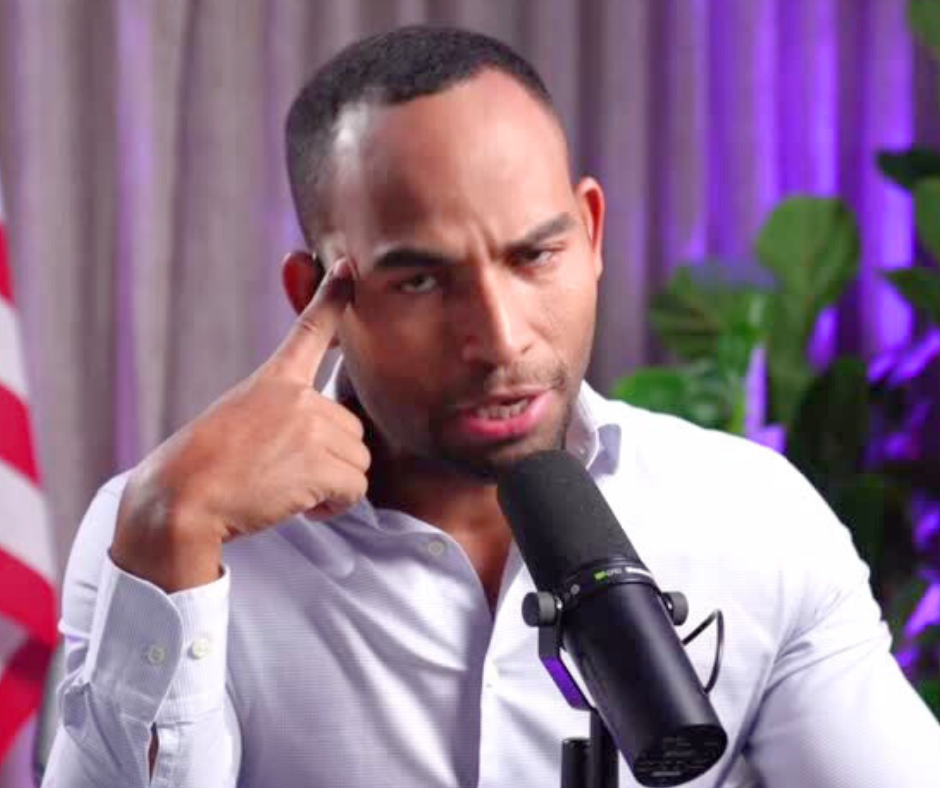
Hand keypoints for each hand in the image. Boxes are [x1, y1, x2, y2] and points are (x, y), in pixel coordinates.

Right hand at [112, 257, 369, 588]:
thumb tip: (330, 438)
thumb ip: (283, 418)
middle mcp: (297, 396)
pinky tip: (304, 507)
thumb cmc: (202, 469)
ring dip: (334, 485)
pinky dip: (337, 505)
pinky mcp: (318, 462)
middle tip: (288, 475)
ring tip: (289, 490)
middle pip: (352, 430)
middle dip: (331, 460)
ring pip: (359, 461)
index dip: (331, 297)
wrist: (180, 498)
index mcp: (274, 381)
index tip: (348, 267)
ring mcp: (309, 426)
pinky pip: (356, 488)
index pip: (309, 330)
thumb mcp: (238, 421)